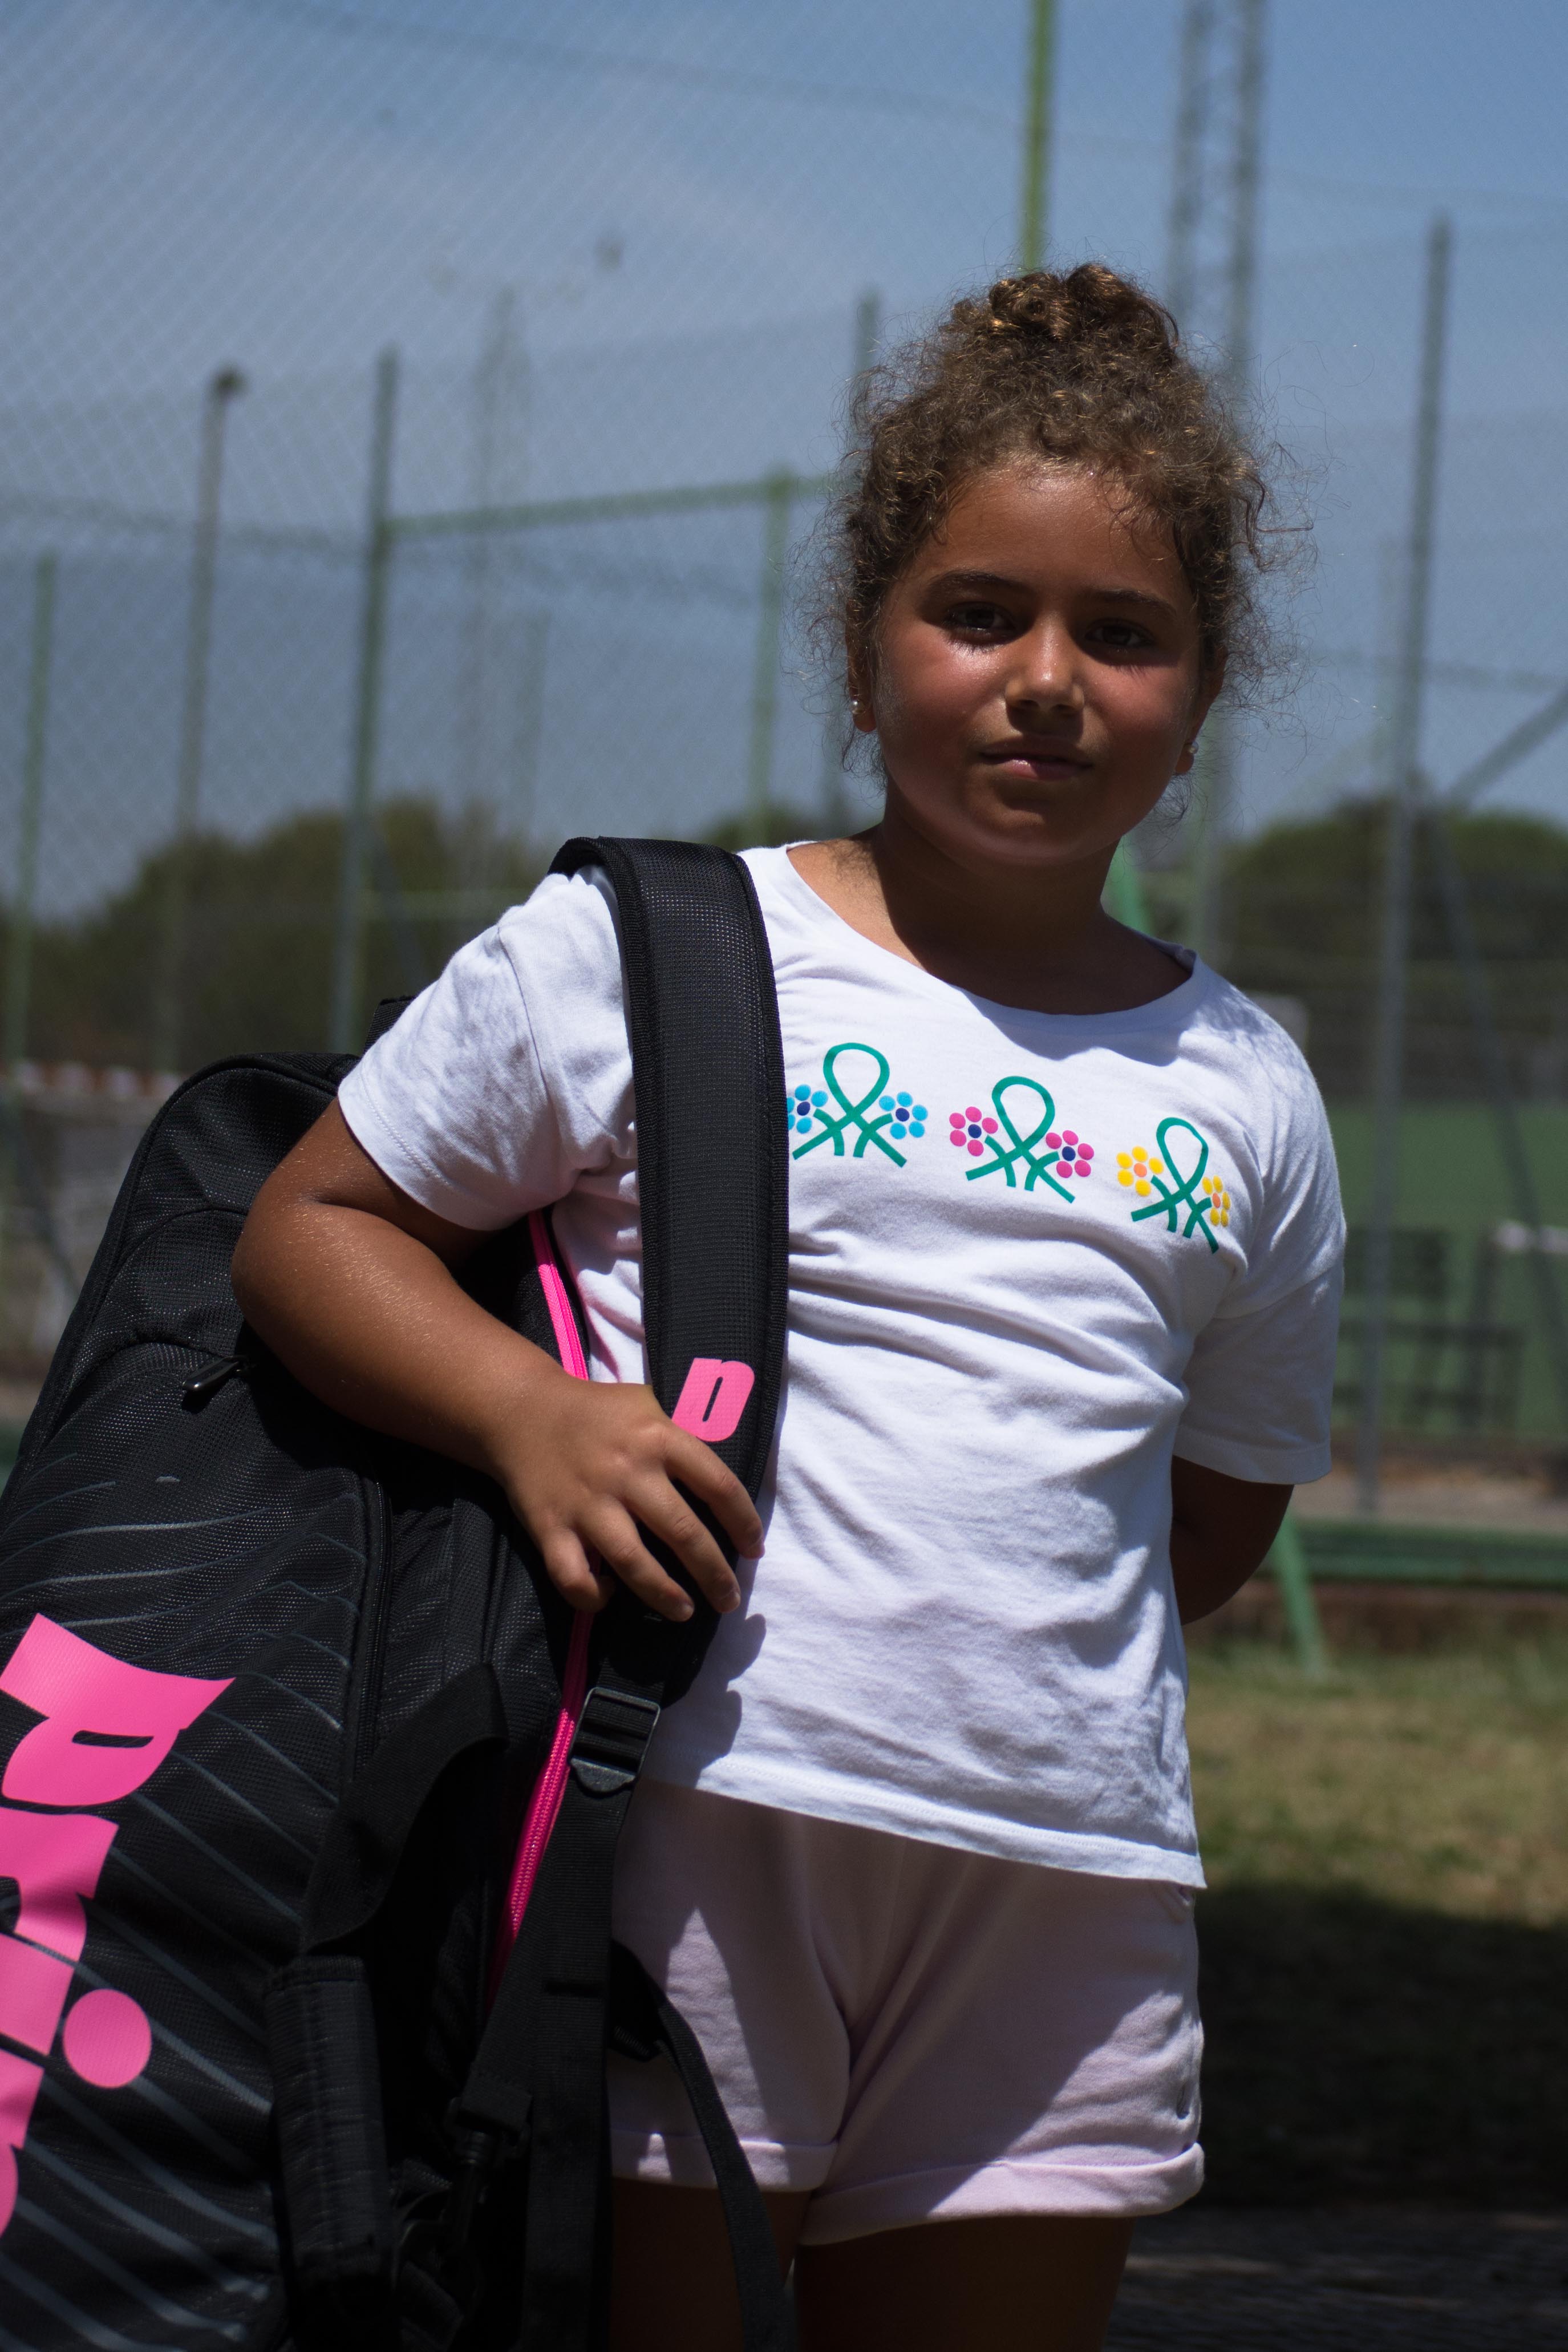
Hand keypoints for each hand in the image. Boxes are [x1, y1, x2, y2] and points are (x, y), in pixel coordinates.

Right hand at [485, 1365, 763, 1622]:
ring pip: (634, 1562)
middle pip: (683, 1533)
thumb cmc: (596, 1412)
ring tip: (685, 1612)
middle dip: (714, 1574)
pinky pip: (573, 1575)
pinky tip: (608, 1595)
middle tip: (729, 1599)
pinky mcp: (549, 1526)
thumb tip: (722, 1489)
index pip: (718, 1485)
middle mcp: (626, 1471)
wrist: (521, 1410)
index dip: (744, 1522)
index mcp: (657, 1438)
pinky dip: (592, 1595)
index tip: (753, 1549)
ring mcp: (587, 1502)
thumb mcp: (647, 1406)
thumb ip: (682, 1441)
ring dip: (665, 1595)